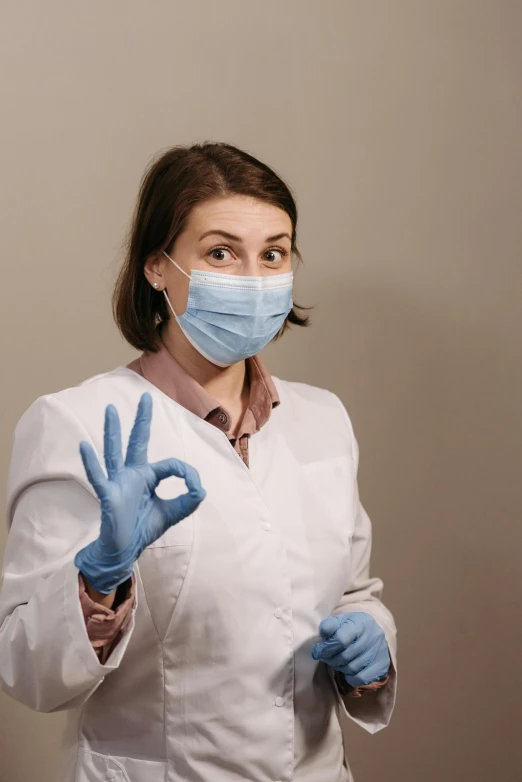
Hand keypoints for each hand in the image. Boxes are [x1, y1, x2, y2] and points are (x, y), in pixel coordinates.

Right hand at [74, 392, 205, 593]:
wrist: (125, 549)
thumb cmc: (143, 528)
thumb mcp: (173, 513)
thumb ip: (188, 501)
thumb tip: (201, 489)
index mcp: (148, 476)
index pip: (172, 464)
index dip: (187, 474)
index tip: (196, 488)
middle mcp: (132, 474)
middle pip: (138, 441)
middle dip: (142, 420)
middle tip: (145, 396)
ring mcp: (118, 482)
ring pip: (115, 451)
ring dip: (113, 430)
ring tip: (110, 409)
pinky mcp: (108, 494)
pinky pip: (98, 476)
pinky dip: (91, 462)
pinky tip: (84, 446)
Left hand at [311, 611, 389, 687]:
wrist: (372, 631)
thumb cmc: (351, 626)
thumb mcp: (340, 620)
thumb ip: (329, 625)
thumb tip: (323, 633)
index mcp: (361, 622)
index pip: (341, 639)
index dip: (326, 648)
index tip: (317, 651)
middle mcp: (373, 636)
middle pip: (346, 656)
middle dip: (330, 659)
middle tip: (324, 658)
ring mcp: (379, 651)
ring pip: (352, 668)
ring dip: (340, 668)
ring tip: (336, 662)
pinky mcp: (382, 665)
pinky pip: (362, 678)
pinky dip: (351, 678)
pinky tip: (347, 672)